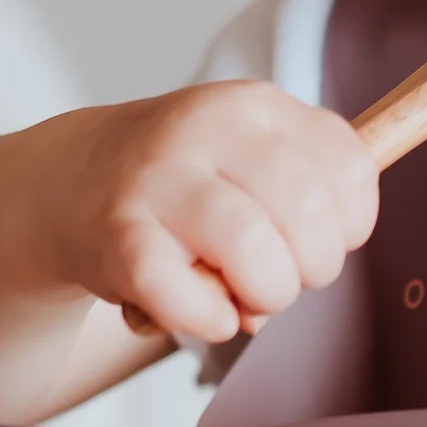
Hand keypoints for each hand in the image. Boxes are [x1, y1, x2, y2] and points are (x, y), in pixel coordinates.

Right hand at [37, 82, 379, 344]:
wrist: (72, 181)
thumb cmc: (187, 183)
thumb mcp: (252, 155)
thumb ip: (308, 193)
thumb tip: (318, 259)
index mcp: (256, 106)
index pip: (353, 169)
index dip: (350, 227)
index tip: (316, 237)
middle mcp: (209, 127)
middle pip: (311, 214)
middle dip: (311, 269)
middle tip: (279, 274)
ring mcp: (159, 178)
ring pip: (255, 253)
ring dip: (265, 296)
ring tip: (242, 296)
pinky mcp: (118, 236)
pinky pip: (187, 297)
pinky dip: (208, 320)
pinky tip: (199, 308)